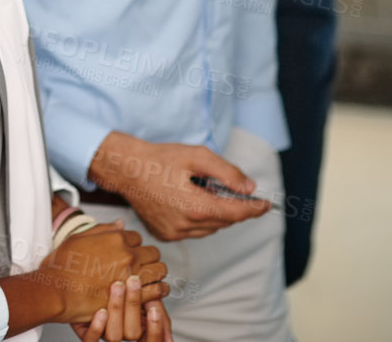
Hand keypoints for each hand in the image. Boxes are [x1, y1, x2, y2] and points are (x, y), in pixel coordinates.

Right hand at [41, 221, 167, 325]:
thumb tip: (121, 223)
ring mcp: (132, 276)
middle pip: (153, 252)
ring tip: (148, 278)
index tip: (127, 253)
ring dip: (155, 272)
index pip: (137, 237)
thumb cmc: (62, 265)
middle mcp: (127, 255)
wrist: (57, 290)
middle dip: (148, 257)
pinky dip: (159, 289)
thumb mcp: (78, 238)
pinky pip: (159, 290)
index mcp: (115, 239)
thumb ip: (103, 229)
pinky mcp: (133, 296)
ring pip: (160, 270)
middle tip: (140, 265)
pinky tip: (153, 291)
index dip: (132, 245)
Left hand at [73, 278, 174, 341]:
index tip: (154, 308)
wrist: (90, 277)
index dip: (155, 328)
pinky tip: (100, 311)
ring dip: (116, 309)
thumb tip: (170, 341)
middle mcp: (121, 333)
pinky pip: (90, 338)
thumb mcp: (144, 300)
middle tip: (134, 280)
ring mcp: (104, 333)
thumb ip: (157, 312)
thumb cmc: (123, 290)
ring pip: (113, 335)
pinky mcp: (85, 332)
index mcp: (137, 329)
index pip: (151, 340)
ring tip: (117, 285)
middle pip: (132, 333)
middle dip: (133, 306)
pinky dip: (96, 327)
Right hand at [88, 133, 271, 241]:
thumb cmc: (159, 159)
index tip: (266, 204)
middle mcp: (187, 225)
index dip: (254, 208)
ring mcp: (175, 233)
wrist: (125, 169)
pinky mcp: (165, 235)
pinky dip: (199, 219)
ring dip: (215, 213)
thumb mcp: (197, 156)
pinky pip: (194, 231)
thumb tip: (249, 188)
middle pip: (225, 221)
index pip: (237, 213)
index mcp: (197, 207)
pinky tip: (188, 201)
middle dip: (233, 206)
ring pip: (210, 227)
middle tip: (228, 188)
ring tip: (203, 192)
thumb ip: (227, 172)